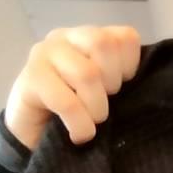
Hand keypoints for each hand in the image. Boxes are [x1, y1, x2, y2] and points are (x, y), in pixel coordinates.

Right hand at [5, 25, 141, 149]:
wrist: (31, 135)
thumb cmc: (74, 113)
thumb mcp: (103, 92)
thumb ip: (119, 78)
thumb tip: (142, 84)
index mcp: (88, 37)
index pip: (124, 36)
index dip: (130, 67)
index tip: (122, 90)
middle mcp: (65, 37)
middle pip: (103, 44)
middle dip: (112, 83)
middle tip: (105, 107)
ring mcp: (44, 54)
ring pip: (86, 73)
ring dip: (95, 108)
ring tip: (92, 124)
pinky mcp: (30, 78)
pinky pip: (66, 101)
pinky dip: (79, 124)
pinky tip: (79, 135)